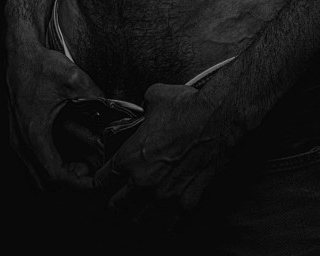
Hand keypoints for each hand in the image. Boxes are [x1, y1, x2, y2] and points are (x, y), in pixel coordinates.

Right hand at [6, 39, 103, 189]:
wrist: (20, 54)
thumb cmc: (41, 65)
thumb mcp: (73, 78)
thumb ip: (94, 94)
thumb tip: (112, 105)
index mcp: (34, 132)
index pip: (54, 174)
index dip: (76, 183)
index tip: (94, 180)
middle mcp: (21, 140)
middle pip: (42, 182)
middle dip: (68, 183)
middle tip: (89, 173)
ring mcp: (16, 139)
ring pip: (34, 175)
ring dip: (56, 176)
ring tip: (79, 166)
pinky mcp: (16, 134)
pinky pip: (30, 163)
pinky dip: (47, 166)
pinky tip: (64, 155)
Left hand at [93, 83, 239, 228]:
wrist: (219, 118)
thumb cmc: (188, 107)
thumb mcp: (156, 96)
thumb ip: (145, 105)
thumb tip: (148, 105)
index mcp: (131, 156)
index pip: (104, 177)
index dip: (101, 179)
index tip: (102, 180)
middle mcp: (144, 181)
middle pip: (119, 204)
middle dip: (116, 202)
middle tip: (115, 202)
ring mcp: (167, 194)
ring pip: (142, 219)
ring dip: (138, 217)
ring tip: (136, 216)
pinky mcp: (189, 200)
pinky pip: (172, 222)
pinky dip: (166, 223)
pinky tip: (164, 223)